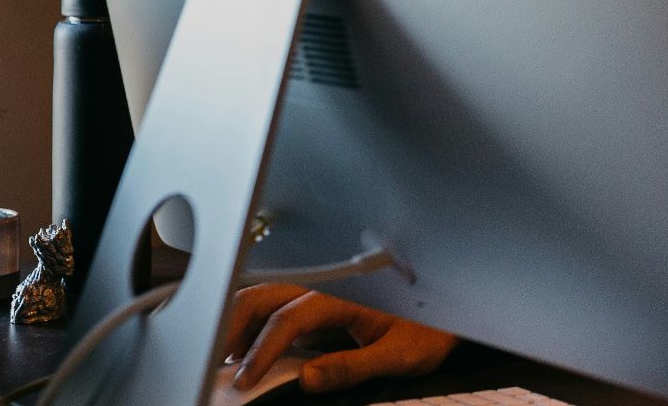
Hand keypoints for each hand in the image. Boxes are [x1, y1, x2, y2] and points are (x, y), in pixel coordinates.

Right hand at [222, 283, 456, 392]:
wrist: (454, 312)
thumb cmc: (431, 328)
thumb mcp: (400, 354)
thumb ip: (354, 366)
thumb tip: (308, 378)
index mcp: (345, 295)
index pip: (289, 317)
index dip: (262, 348)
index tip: (245, 378)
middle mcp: (326, 289)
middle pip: (263, 295)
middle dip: (231, 324)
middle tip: (213, 362)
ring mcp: (318, 298)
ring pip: (262, 298)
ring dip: (235, 322)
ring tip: (220, 359)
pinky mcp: (316, 312)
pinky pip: (273, 312)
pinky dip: (247, 327)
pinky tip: (240, 352)